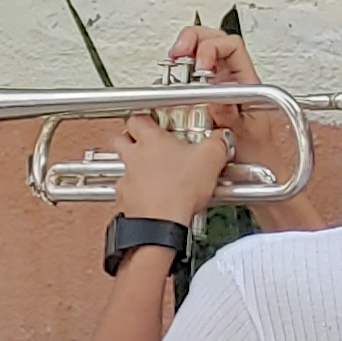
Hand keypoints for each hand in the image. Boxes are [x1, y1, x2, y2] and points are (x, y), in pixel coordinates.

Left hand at [111, 107, 236, 221]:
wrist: (161, 222)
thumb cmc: (180, 189)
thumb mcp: (211, 159)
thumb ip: (218, 143)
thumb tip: (222, 137)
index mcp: (151, 140)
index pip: (137, 118)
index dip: (144, 117)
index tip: (152, 120)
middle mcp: (133, 156)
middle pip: (119, 138)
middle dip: (128, 138)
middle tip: (142, 141)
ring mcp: (126, 177)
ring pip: (121, 164)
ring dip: (132, 166)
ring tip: (149, 171)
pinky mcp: (124, 199)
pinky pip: (125, 190)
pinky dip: (134, 191)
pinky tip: (148, 196)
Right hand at [169, 25, 301, 197]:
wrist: (258, 175)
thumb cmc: (258, 156)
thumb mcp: (244, 134)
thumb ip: (229, 113)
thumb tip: (215, 90)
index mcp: (247, 83)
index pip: (231, 46)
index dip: (212, 48)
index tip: (199, 66)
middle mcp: (232, 81)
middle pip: (213, 41)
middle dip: (193, 40)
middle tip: (178, 53)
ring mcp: (217, 88)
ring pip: (199, 54)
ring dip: (184, 53)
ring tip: (173, 62)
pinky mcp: (203, 99)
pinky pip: (189, 77)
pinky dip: (177, 74)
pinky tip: (171, 82)